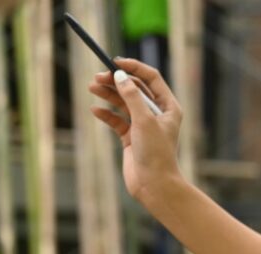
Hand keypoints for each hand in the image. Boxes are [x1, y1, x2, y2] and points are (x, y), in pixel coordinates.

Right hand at [87, 57, 183, 203]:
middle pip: (135, 89)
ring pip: (124, 103)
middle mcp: (157, 114)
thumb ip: (132, 97)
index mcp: (169, 107)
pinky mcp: (132, 138)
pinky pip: (117, 120)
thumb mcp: (144, 121)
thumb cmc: (155, 154)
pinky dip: (106, 114)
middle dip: (116, 81)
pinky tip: (95, 111)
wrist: (154, 185)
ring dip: (109, 94)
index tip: (115, 62)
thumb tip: (120, 75)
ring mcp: (144, 126)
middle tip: (97, 77)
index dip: (134, 68)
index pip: (152, 79)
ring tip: (92, 88)